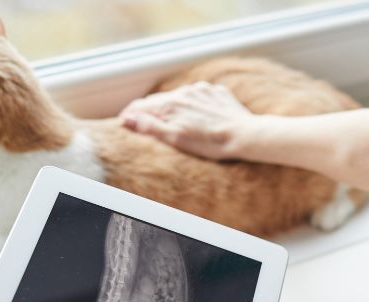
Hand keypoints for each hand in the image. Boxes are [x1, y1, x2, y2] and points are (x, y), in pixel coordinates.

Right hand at [120, 81, 255, 159]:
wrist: (244, 135)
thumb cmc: (211, 143)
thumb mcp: (176, 139)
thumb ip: (151, 127)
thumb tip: (128, 119)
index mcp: (171, 104)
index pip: (141, 106)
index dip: (130, 115)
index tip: (123, 123)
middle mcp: (184, 92)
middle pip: (157, 100)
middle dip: (147, 111)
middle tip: (141, 123)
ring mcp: (200, 90)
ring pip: (177, 97)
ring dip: (169, 107)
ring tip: (169, 122)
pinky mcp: (215, 92)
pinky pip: (196, 96)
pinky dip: (190, 105)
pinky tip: (195, 117)